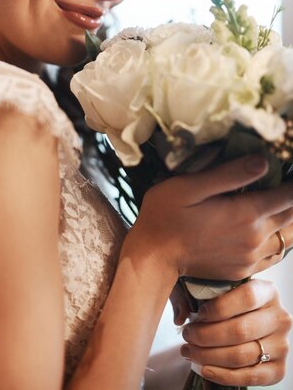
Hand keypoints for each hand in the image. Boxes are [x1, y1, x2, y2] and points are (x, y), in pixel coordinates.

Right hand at [131, 154, 292, 279]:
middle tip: (283, 185)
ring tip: (278, 204)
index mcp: (246, 213)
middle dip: (291, 199)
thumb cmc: (165, 215)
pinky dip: (277, 240)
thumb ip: (229, 174)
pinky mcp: (242, 270)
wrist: (153, 256)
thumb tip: (263, 162)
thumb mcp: (190, 186)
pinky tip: (266, 228)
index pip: (289, 195)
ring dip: (287, 220)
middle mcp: (254, 237)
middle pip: (292, 216)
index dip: (292, 182)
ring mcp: (250, 257)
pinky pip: (273, 255)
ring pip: (286, 238)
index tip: (289, 170)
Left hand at [180, 279, 291, 385]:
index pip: (246, 297)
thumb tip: (181, 315)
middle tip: (187, 335)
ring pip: (241, 355)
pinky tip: (204, 368)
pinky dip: (223, 375)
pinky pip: (249, 376)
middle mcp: (279, 319)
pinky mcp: (278, 370)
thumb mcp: (224, 289)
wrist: (248, 325)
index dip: (219, 307)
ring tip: (189, 351)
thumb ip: (203, 293)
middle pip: (240, 330)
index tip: (198, 314)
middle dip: (206, 335)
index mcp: (268, 292)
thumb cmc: (231, 305)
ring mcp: (281, 346)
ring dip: (209, 356)